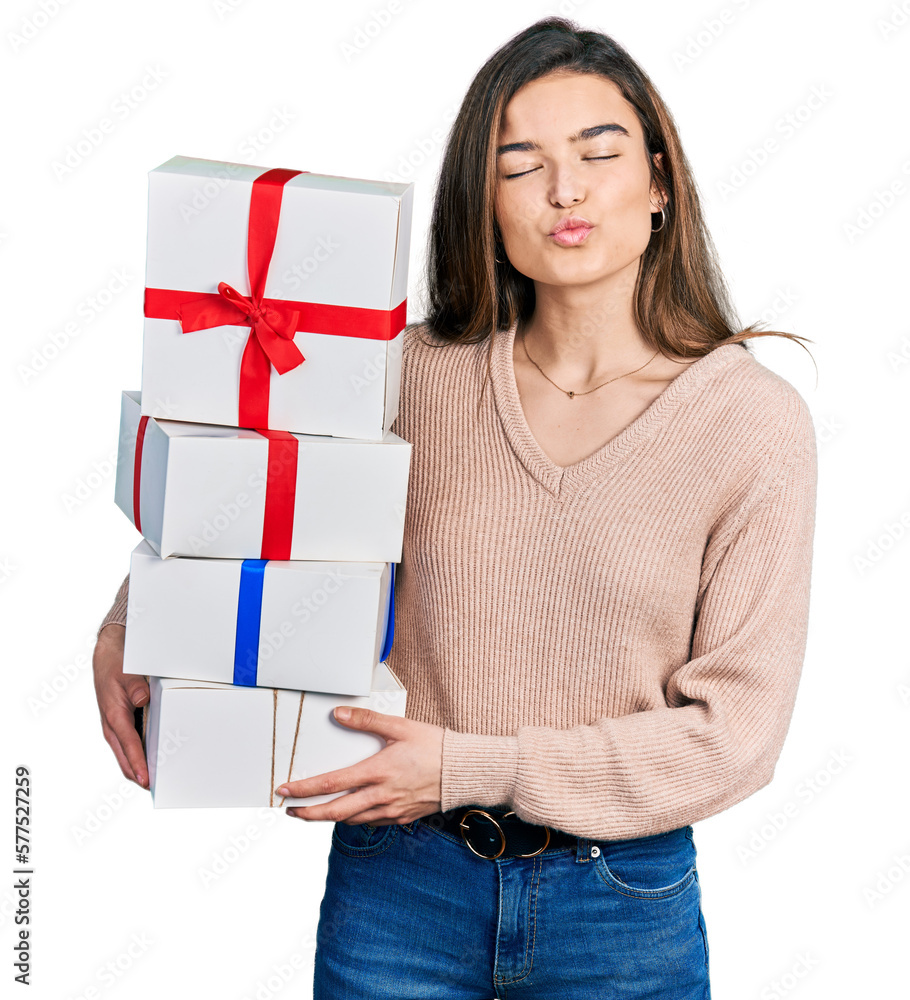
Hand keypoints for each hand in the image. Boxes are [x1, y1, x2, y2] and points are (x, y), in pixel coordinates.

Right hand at [92, 624, 149, 788]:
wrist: (107, 656)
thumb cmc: (116, 666)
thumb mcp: (128, 673)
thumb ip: (137, 687)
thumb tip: (143, 699)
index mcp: (114, 716)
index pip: (129, 746)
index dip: (138, 764)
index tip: (147, 779)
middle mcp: (112, 726)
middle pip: (126, 759)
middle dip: (139, 775)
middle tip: (158, 787)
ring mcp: (115, 727)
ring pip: (126, 755)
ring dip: (139, 768)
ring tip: (157, 780)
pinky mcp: (120, 724)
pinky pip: (129, 745)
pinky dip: (138, 756)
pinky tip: (152, 760)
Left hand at [277, 707, 443, 825]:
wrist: (464, 772)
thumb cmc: (435, 746)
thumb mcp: (400, 726)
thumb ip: (367, 720)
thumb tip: (339, 714)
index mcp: (378, 771)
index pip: (332, 784)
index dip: (305, 790)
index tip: (285, 791)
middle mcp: (381, 796)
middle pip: (335, 812)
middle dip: (308, 813)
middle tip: (291, 811)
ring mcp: (391, 810)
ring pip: (350, 821)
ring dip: (329, 817)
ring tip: (315, 810)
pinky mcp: (401, 818)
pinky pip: (370, 823)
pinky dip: (353, 819)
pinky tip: (349, 811)